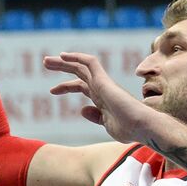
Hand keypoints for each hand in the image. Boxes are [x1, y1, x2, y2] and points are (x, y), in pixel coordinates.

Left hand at [44, 51, 159, 142]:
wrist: (141, 127)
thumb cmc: (129, 129)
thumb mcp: (106, 124)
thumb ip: (95, 116)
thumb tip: (82, 109)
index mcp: (102, 97)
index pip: (81, 86)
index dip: (66, 86)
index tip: (52, 91)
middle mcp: (102, 87)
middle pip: (79, 73)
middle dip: (62, 67)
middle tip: (45, 63)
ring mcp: (103, 83)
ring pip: (81, 66)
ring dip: (63, 61)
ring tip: (46, 60)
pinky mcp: (104, 80)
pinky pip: (90, 63)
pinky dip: (77, 57)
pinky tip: (63, 56)